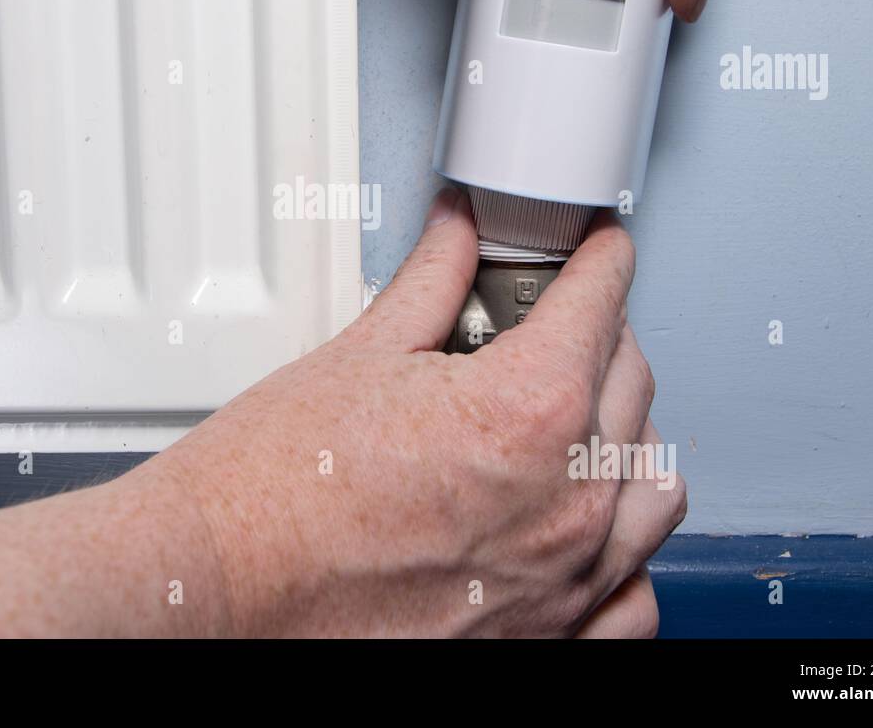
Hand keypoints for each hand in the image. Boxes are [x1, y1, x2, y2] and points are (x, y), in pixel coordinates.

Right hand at [163, 189, 685, 635]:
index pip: (599, 303)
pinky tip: (582, 522)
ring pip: (652, 485)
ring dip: (624, 436)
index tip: (596, 251)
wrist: (220, 587)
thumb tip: (457, 235)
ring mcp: (564, 579)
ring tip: (570, 418)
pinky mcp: (546, 637)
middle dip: (598, 335)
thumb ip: (432, 282)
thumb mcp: (359, 355)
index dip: (597, 260)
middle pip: (631, 381)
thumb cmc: (271, 493)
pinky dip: (622, 550)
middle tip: (544, 324)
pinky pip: (634, 594)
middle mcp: (567, 501)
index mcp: (530, 412)